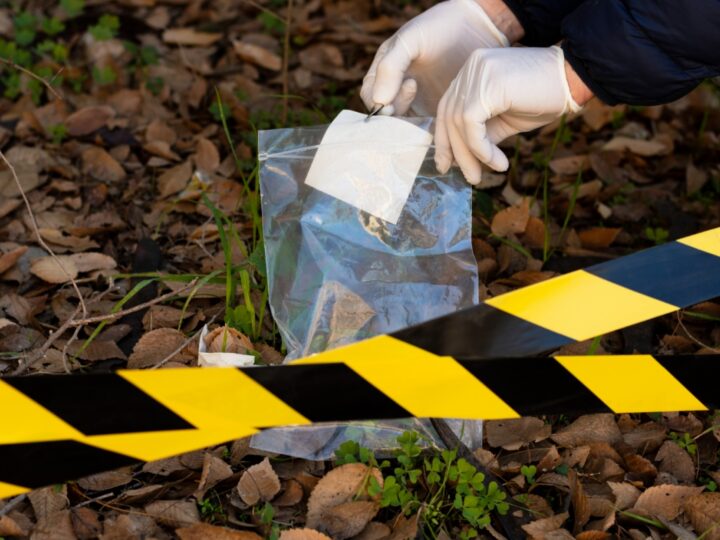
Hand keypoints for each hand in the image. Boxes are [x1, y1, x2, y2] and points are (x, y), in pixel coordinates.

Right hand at [360, 0, 517, 116]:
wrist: (478, 28)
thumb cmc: (440, 27)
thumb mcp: (410, 40)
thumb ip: (391, 67)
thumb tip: (379, 101)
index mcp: (384, 72)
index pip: (370, 96)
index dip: (379, 101)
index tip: (399, 91)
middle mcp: (396, 90)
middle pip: (385, 115)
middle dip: (395, 112)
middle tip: (414, 89)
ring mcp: (416, 103)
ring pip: (403, 125)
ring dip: (411, 123)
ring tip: (426, 97)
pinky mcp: (434, 112)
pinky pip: (424, 129)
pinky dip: (427, 129)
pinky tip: (439, 114)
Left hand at [435, 46, 583, 184]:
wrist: (574, 78)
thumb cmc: (543, 98)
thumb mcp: (505, 120)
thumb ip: (481, 133)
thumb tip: (461, 158)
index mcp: (471, 71)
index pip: (447, 108)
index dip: (444, 138)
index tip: (447, 165)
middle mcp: (470, 67)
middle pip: (449, 116)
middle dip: (456, 152)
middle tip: (470, 178)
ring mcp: (478, 72)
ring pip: (458, 123)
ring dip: (470, 155)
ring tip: (483, 175)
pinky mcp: (488, 84)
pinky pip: (472, 124)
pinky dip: (481, 149)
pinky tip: (497, 162)